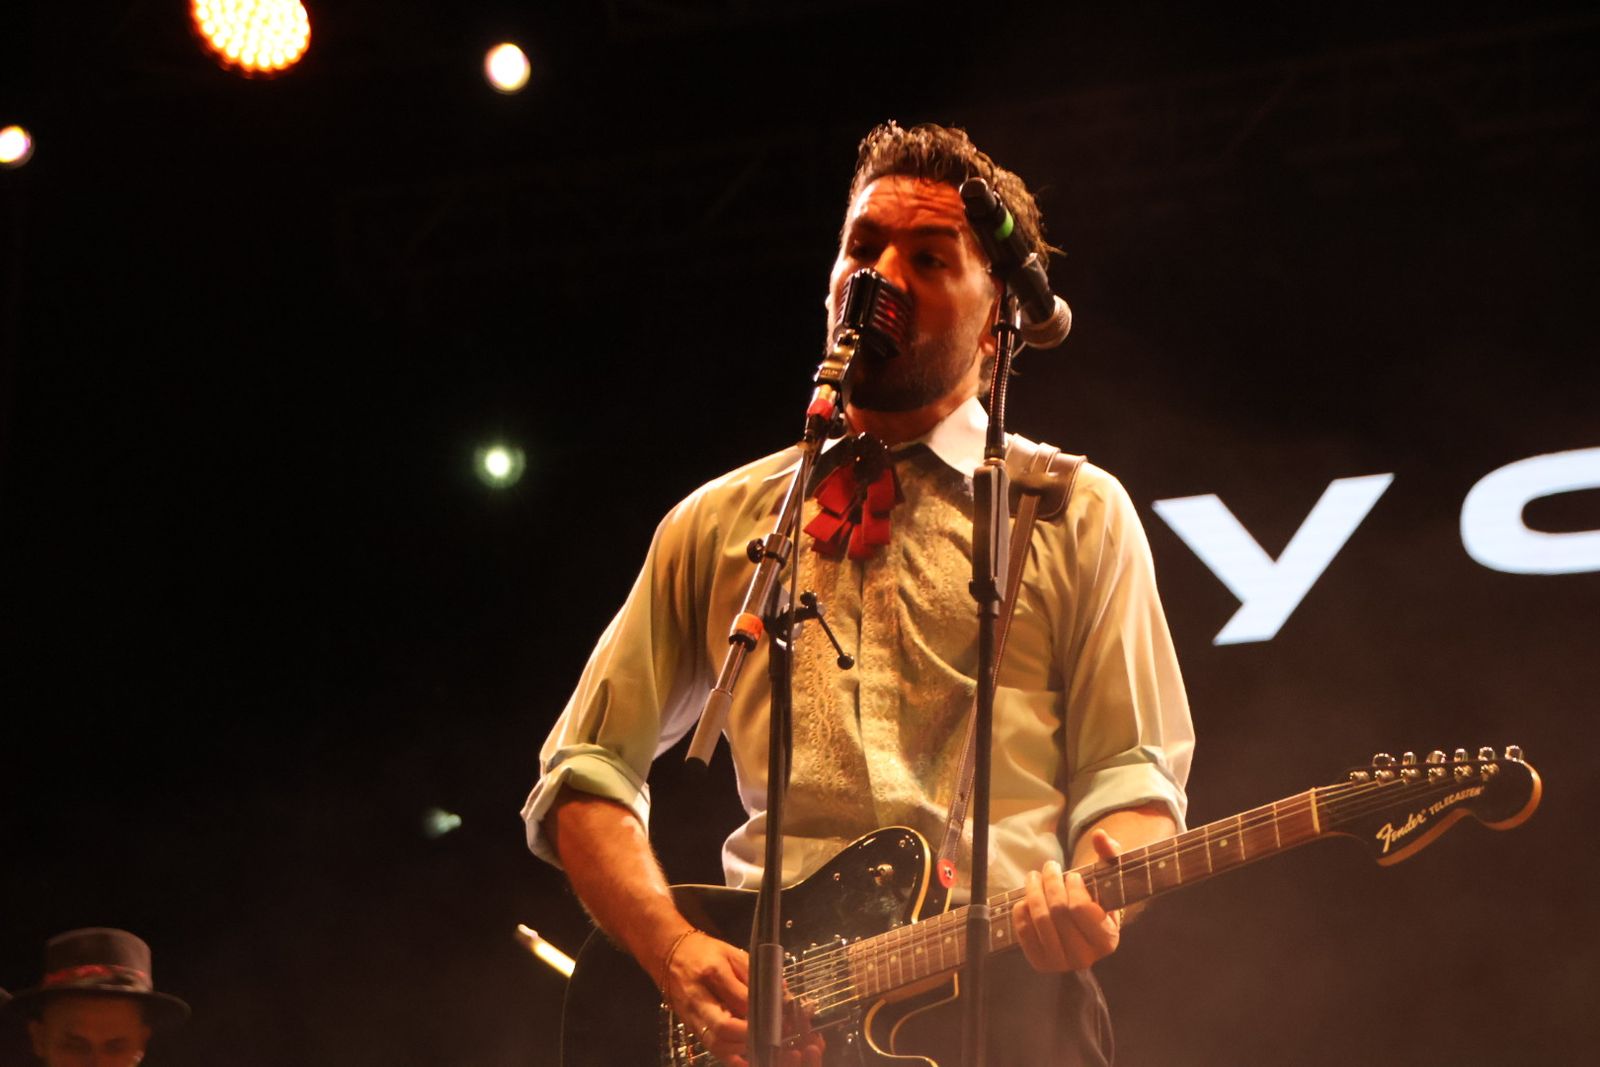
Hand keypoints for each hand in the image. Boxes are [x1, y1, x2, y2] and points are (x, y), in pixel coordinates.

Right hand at [661, 931, 824, 1065]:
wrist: (670, 954)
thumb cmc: (705, 951)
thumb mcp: (732, 953)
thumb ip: (755, 974)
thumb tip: (781, 995)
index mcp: (712, 973)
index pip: (740, 999)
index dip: (763, 1011)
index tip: (781, 1015)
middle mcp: (699, 998)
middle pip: (724, 1027)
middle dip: (751, 1035)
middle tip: (772, 1034)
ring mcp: (692, 1016)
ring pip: (716, 1043)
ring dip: (742, 1048)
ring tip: (762, 1042)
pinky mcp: (691, 1027)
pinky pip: (711, 1048)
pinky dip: (729, 1057)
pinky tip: (746, 1059)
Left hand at [1012, 828, 1123, 972]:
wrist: (1083, 933)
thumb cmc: (1098, 902)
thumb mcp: (1109, 881)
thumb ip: (1110, 855)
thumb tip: (1100, 835)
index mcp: (1107, 940)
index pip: (1080, 908)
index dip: (1072, 887)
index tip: (1072, 875)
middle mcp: (1085, 957)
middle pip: (1057, 911)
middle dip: (1050, 882)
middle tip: (1050, 866)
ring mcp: (1061, 962)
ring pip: (1039, 919)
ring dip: (1033, 891)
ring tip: (1033, 876)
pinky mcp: (1040, 963)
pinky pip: (1023, 931)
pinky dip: (1021, 910)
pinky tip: (1026, 898)